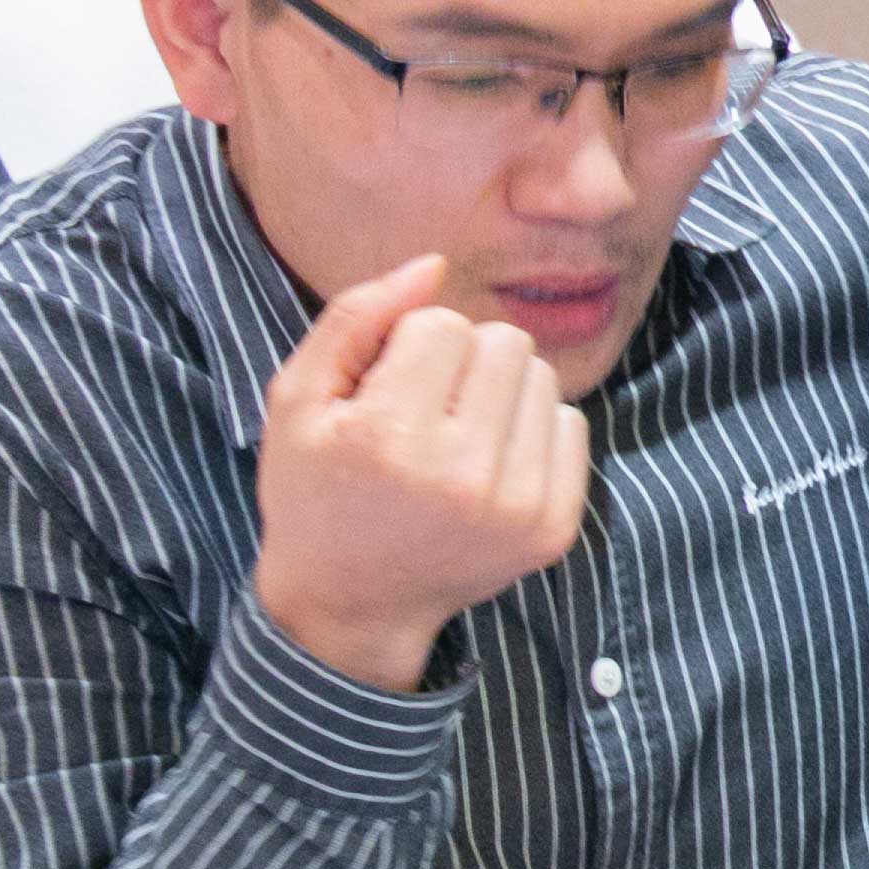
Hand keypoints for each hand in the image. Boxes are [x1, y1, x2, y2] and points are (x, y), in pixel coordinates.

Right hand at [250, 254, 591, 690]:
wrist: (351, 604)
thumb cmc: (316, 489)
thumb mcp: (297, 399)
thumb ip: (357, 317)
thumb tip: (435, 265)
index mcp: (389, 438)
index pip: (443, 324)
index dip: (408, 345)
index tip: (384, 392)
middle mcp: (461, 476)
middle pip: (505, 342)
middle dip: (463, 360)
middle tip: (425, 411)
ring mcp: (516, 508)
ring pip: (542, 377)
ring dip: (500, 392)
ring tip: (455, 435)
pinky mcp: (554, 530)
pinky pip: (571, 425)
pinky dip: (531, 432)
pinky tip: (488, 464)